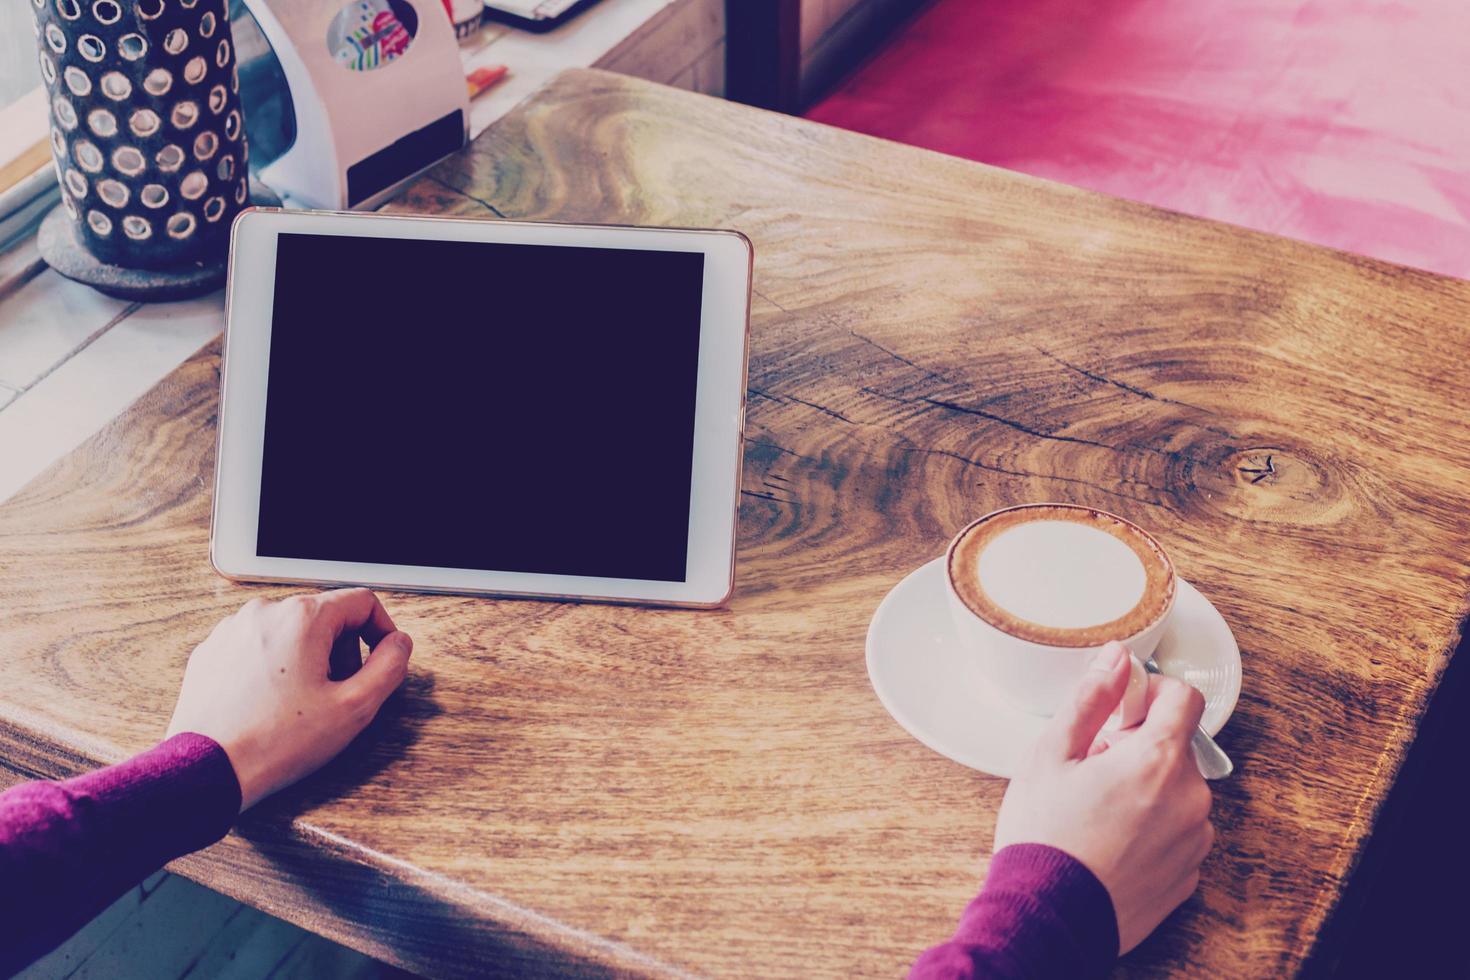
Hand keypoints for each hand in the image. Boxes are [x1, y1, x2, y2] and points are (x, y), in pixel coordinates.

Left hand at [166, 589, 413, 810]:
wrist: (204, 771)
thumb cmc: (274, 743)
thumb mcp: (354, 709)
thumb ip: (389, 667)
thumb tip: (398, 645)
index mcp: (303, 618)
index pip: (363, 602)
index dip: (383, 631)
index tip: (382, 659)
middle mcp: (265, 613)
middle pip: (326, 616)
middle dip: (343, 651)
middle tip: (339, 694)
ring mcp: (233, 630)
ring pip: (291, 632)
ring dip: (307, 660)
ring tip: (300, 705)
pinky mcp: (212, 652)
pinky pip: (257, 647)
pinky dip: (272, 668)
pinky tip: (270, 705)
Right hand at [993, 641, 1213, 953]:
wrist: (1049, 917)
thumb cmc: (1044, 837)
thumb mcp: (1051, 754)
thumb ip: (1091, 698)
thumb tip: (1117, 657)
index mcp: (1157, 760)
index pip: (1185, 699)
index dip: (1153, 694)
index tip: (1123, 710)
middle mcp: (1190, 798)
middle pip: (1176, 748)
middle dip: (1139, 747)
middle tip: (1092, 770)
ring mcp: (1194, 840)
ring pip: (1177, 790)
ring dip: (1148, 789)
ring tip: (1099, 810)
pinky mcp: (1189, 875)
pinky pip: (1178, 832)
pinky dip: (1152, 827)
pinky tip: (1111, 841)